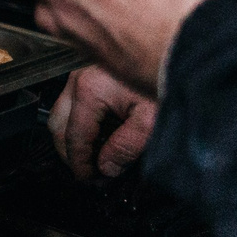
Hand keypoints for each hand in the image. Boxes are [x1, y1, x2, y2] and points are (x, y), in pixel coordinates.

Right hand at [48, 65, 156, 179]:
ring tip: (93, 157)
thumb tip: (106, 167)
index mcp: (89, 91)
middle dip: (68, 152)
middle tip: (87, 172)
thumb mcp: (149, 122)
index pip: (74, 137)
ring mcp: (80, 74)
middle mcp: (78, 79)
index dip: (80, 164)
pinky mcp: (89, 74)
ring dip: (72, 138)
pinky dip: (79, 123)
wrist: (179, 57)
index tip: (90, 179)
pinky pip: (72, 103)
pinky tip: (100, 136)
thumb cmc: (167, 80)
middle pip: (57, 125)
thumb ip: (124, 148)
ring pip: (61, 113)